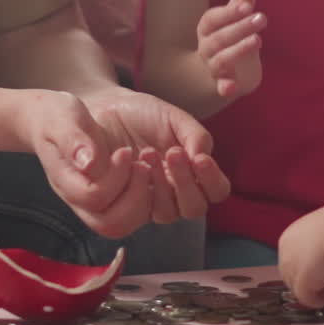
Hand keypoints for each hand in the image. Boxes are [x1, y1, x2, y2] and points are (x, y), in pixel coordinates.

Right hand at [20, 89, 154, 239]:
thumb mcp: (62, 118)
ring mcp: (99, 204)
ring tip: (148, 165)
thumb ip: (72, 138)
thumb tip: (89, 162)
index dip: (114, 178)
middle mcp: (81, 201)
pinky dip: (151, 196)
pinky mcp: (116, 199)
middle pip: (111, 223)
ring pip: (126, 223)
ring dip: (145, 197)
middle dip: (135, 194)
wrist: (55, 121)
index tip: (126, 151)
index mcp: (66, 181)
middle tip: (143, 164)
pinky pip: (136, 215)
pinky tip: (151, 168)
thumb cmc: (59, 118)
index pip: (92, 197)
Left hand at [83, 86, 230, 222]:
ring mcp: (147, 204)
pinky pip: (131, 214)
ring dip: (159, 183)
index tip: (200, 158)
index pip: (216, 191)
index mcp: (192, 174)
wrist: (107, 109)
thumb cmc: (144, 116)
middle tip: (172, 153)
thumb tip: (201, 157)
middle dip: (185, 182)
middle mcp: (173, 195)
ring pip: (166, 214)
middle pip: (194, 209)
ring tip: (147, 153)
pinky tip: (126, 160)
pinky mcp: (117, 209)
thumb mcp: (174, 119)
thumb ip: (196, 136)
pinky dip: (131, 186)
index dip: (212, 180)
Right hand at [196, 0, 265, 98]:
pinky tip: (231, 88)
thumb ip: (240, 6)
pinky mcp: (223, 84)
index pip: (212, 19)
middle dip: (241, 27)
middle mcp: (206, 48)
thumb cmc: (233, 37)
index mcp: (207, 29)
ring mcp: (213, 67)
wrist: (227, 70)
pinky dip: (225, 87)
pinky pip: (221, 87)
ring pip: (222, 60)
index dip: (229, 12)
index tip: (248, 6)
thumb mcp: (236, 19)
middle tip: (262, 18)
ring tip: (257, 40)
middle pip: (219, 38)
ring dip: (239, 49)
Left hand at [278, 208, 323, 308]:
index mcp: (289, 238)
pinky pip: (308, 300)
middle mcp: (285, 254)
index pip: (292, 260)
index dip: (308, 268)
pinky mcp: (300, 285)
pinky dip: (323, 300)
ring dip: (317, 292)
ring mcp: (291, 270)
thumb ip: (320, 247)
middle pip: (292, 276)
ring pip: (299, 289)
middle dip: (311, 281)